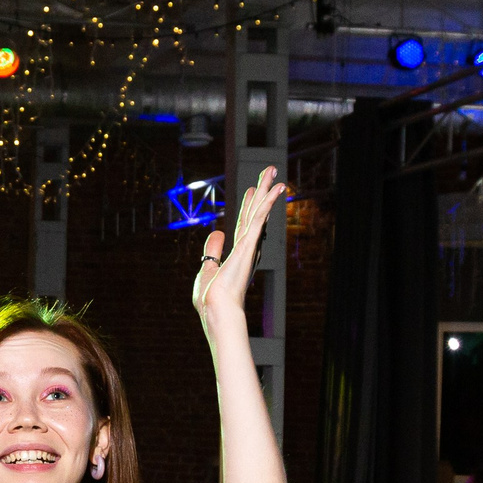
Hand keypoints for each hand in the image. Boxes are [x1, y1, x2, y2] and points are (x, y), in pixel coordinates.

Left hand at [191, 165, 286, 327]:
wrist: (215, 310)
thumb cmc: (211, 298)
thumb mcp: (207, 269)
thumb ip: (213, 250)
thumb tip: (216, 232)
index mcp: (238, 255)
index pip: (243, 225)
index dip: (248, 207)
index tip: (251, 192)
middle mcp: (247, 248)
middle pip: (255, 214)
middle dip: (262, 193)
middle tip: (270, 173)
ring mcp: (249, 246)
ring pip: (259, 212)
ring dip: (267, 191)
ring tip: (274, 172)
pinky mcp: (249, 245)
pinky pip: (259, 218)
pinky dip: (267, 202)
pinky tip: (275, 189)